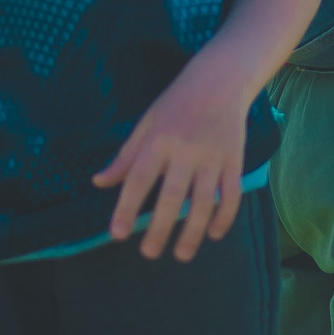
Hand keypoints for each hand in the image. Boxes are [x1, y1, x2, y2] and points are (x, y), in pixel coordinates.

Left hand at [92, 41, 254, 260]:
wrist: (221, 80)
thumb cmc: (177, 103)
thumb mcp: (146, 123)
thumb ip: (126, 156)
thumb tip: (99, 182)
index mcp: (159, 139)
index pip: (139, 178)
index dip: (126, 207)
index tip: (116, 234)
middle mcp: (186, 150)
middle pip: (172, 197)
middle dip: (160, 229)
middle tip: (149, 253)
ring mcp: (213, 156)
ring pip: (204, 201)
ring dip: (193, 232)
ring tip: (182, 255)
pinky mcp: (234, 160)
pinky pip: (231, 194)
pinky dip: (225, 217)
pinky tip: (214, 234)